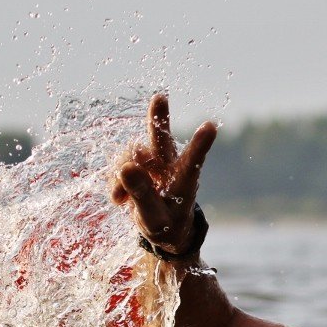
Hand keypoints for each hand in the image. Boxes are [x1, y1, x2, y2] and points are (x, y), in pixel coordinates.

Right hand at [112, 94, 216, 256]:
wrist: (161, 228)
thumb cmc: (166, 226)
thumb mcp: (155, 220)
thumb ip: (143, 196)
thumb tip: (126, 167)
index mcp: (184, 181)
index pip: (193, 161)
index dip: (200, 144)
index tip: (211, 127)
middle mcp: (169, 165)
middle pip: (161, 138)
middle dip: (158, 117)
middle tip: (160, 97)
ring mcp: (152, 163)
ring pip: (131, 154)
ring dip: (121, 175)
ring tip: (121, 199)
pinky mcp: (135, 165)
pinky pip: (118, 165)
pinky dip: (115, 182)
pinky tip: (120, 198)